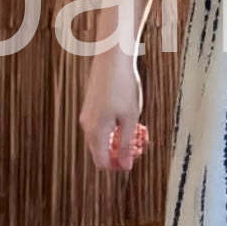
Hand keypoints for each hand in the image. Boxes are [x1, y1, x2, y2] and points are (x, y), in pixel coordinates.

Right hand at [80, 49, 149, 172]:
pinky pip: (100, 126)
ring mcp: (87, 115)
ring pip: (101, 138)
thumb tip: (126, 166)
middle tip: (139, 145)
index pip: (101, 162)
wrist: (112, 58)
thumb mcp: (130, 118)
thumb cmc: (123, 86)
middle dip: (119, 153)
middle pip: (100, 152)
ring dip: (117, 140)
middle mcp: (87, 126)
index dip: (118, 166)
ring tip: (138, 130)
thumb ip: (126, 144)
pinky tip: (128, 118)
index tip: (134, 159)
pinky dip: (113, 128)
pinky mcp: (91, 106)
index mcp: (95, 131)